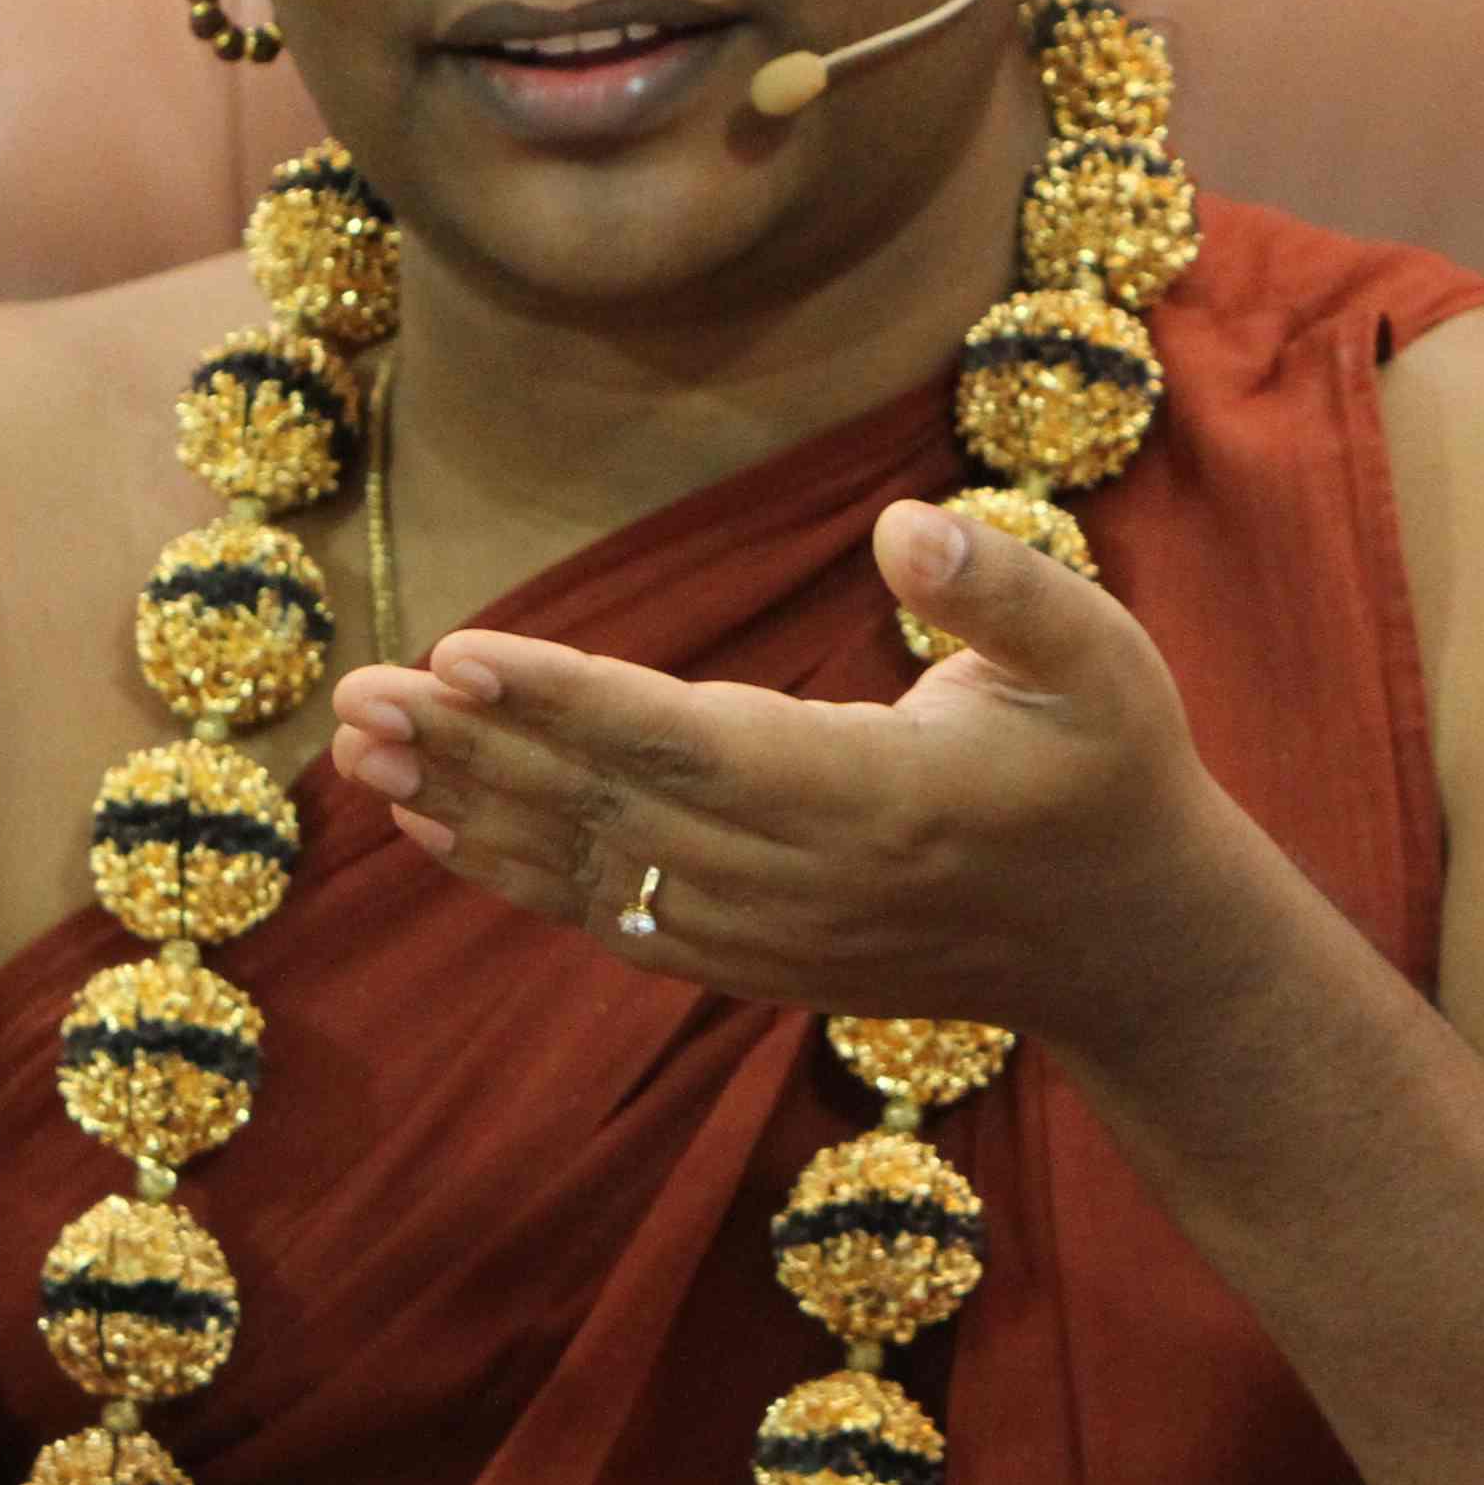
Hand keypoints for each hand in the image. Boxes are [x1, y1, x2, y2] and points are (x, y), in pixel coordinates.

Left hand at [324, 497, 1230, 1051]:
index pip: (690, 742)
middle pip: (609, 808)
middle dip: (478, 750)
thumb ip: (1005, 587)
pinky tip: (431, 824)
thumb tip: (903, 524)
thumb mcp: (1099, 658)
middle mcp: (807, 879)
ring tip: (359, 747)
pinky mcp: (750, 960)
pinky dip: (512, 872)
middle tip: (358, 695)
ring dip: (469, 809)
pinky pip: (607, 915)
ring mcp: (771, 933)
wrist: (1126, 944)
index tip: (463, 653)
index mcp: (880, 794)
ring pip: (589, 870)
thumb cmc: (1108, 767)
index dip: (569, 701)